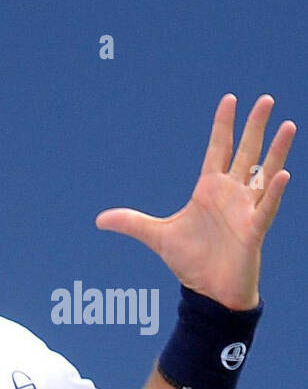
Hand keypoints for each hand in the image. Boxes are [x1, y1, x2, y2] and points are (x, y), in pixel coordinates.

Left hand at [95, 94, 294, 309]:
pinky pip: (266, 207)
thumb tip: (99, 219)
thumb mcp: (157, 236)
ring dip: (277, 150)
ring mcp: (245, 209)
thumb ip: (131, 223)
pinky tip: (281, 173)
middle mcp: (231, 194)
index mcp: (209, 190)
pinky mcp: (254, 230)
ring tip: (288, 125)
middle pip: (246, 152)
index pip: (218, 149)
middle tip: (265, 99)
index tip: (230, 99)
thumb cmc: (190, 260)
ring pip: (264, 173)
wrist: (209, 290)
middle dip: (255, 127)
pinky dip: (273, 191)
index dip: (223, 125)